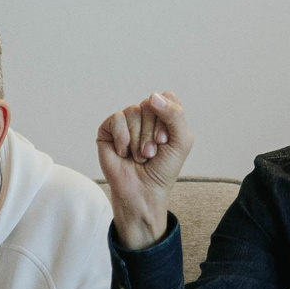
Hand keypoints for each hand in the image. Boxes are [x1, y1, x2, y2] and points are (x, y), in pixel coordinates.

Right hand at [95, 91, 189, 250]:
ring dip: (138, 140)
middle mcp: (145, 115)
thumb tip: (153, 97)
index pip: (167, 97)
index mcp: (164, 116)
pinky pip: (117, 119)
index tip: (166, 140)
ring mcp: (126, 121)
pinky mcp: (108, 129)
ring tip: (139, 156)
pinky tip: (124, 153)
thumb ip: (175, 115)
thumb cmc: (162, 169)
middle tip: (151, 153)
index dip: (168, 117)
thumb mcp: (181, 141)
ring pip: (133, 112)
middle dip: (152, 133)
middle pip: (150, 104)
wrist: (143, 191)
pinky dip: (123, 139)